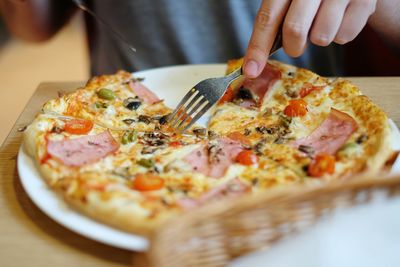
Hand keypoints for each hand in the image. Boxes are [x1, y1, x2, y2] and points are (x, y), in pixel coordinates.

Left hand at [243, 0, 376, 77]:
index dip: (258, 48)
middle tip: (298, 44)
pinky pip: (345, 36)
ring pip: (322, 37)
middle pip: (295, 30)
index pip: (268, 18)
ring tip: (324, 21)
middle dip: (294, 46)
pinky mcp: (364, 0)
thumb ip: (275, 22)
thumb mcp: (291, 0)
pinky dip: (341, 34)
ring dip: (320, 38)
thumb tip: (254, 64)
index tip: (250, 72)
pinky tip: (342, 17)